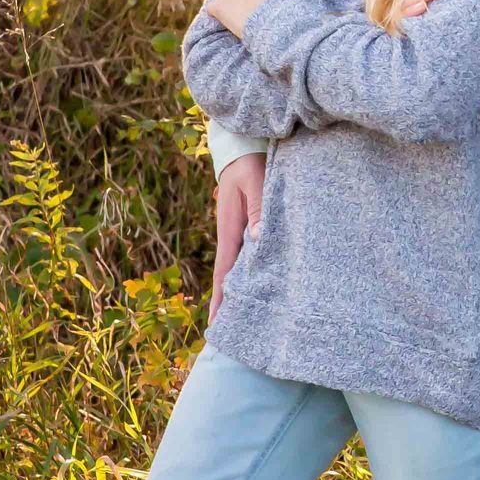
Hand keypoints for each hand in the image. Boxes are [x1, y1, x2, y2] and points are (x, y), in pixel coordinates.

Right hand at [210, 153, 265, 320]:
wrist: (244, 147)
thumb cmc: (251, 163)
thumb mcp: (256, 182)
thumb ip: (260, 208)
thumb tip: (259, 239)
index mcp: (231, 229)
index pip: (224, 272)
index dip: (220, 298)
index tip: (215, 324)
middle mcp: (234, 234)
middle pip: (231, 275)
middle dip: (230, 302)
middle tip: (231, 332)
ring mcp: (242, 230)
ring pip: (244, 265)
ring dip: (244, 287)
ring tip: (250, 315)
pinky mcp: (252, 224)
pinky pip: (254, 252)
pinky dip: (255, 269)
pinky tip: (264, 280)